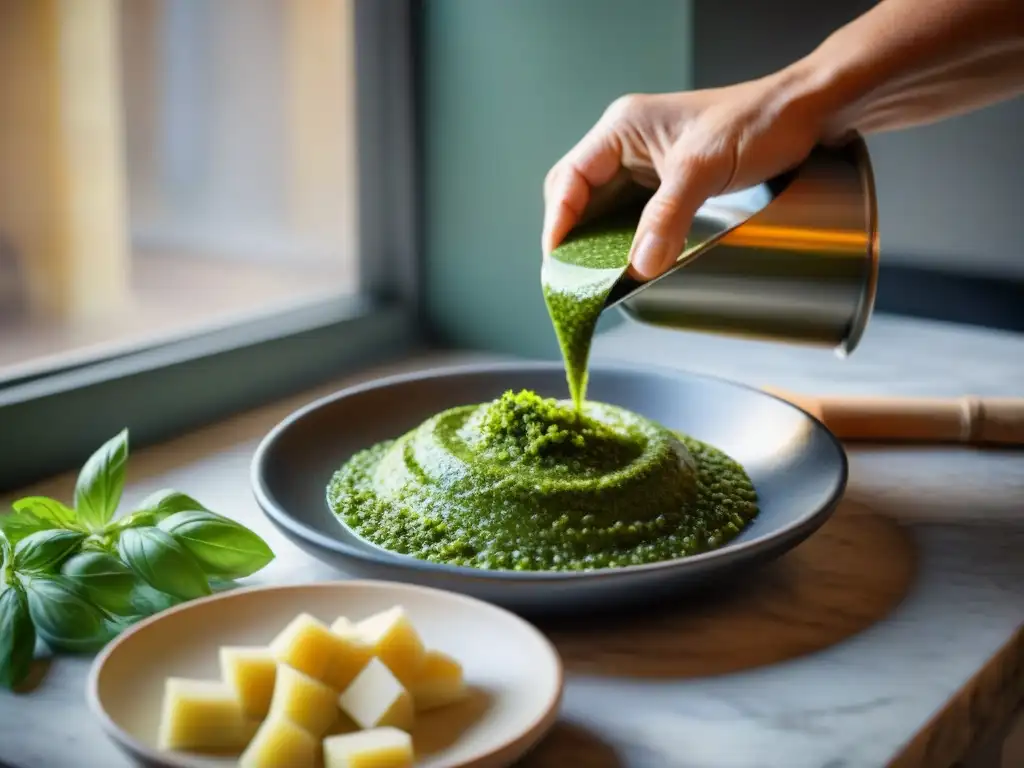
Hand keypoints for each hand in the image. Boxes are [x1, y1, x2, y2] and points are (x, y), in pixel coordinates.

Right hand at [542, 68, 828, 279]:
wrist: (806, 114)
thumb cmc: (758, 122)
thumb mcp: (705, 168)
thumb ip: (667, 216)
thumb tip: (637, 266)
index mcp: (622, 128)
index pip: (570, 178)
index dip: (558, 222)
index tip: (558, 261)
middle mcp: (627, 144)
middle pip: (578, 195)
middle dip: (573, 237)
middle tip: (575, 277)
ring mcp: (646, 164)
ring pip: (604, 209)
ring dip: (599, 243)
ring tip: (597, 279)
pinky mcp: (666, 182)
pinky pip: (631, 216)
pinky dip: (625, 242)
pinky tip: (630, 265)